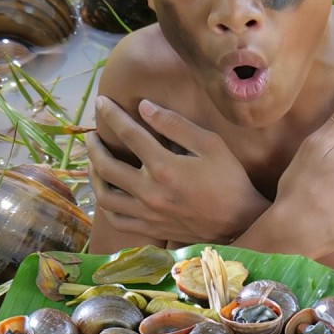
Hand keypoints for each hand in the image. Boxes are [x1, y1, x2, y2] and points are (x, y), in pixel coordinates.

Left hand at [87, 97, 267, 243]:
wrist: (241, 222)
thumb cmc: (230, 180)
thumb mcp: (212, 145)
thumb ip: (176, 125)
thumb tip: (144, 107)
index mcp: (164, 167)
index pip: (128, 134)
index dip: (111, 116)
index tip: (102, 104)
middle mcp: (149, 191)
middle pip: (106, 166)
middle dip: (94, 146)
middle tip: (92, 136)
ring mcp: (147, 213)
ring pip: (104, 196)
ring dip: (93, 176)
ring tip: (95, 163)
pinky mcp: (150, 229)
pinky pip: (116, 219)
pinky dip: (105, 205)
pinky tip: (108, 193)